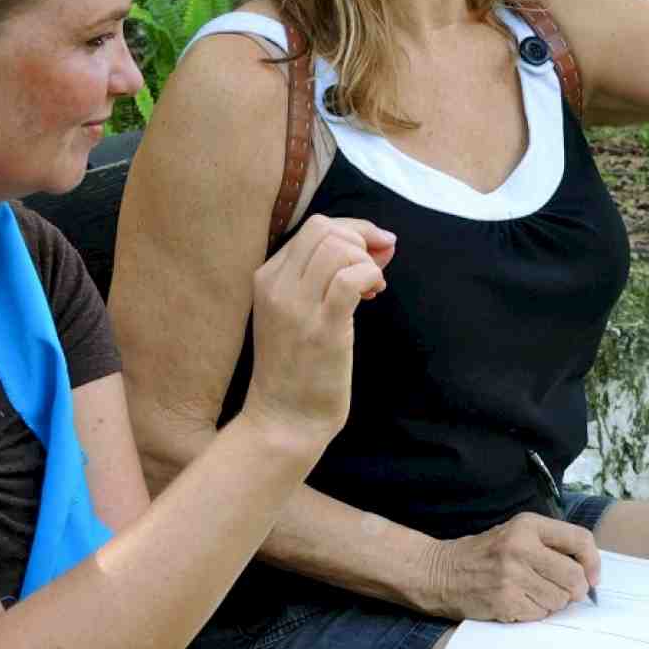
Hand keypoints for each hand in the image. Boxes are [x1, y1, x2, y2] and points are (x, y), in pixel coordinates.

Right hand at [242, 215, 395, 450]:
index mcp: (266, 278)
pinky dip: (369, 276)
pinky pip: (350, 278)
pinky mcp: (322, 329)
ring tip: (372, 289)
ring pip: (337, 248)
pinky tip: (373, 295)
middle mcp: (276, 286)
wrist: (282, 421)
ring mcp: (296, 307)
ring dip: (365, 261)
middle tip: (374, 271)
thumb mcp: (298, 313)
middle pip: (325, 229)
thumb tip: (381, 244)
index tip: (370, 255)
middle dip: (361, 240)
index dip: (352, 232)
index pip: (314, 227)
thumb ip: (330, 276)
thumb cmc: (296, 370)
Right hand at [418, 513, 600, 622]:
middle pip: (574, 577)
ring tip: (533, 593)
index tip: (592, 576)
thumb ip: (551, 545)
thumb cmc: (484, 554)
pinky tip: (519, 602)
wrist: (441, 572)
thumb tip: (589, 572)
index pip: (580, 540)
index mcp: (528, 525)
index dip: (593, 562)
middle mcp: (521, 547)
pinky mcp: (505, 601)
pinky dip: (536, 612)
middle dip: (576, 590)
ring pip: (559, 600)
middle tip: (565, 592)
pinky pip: (540, 614)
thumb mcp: (516, 533)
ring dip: (553, 603)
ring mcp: (512, 576)